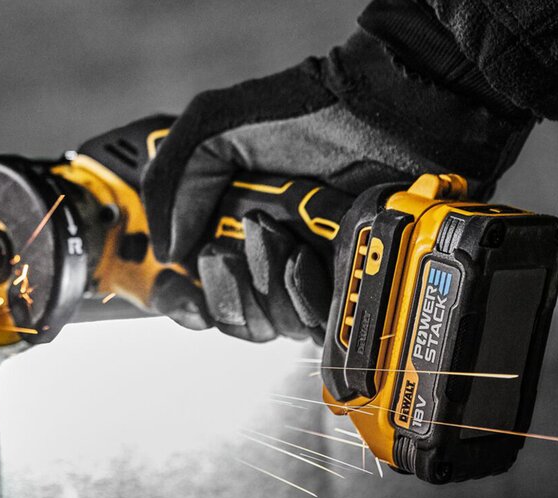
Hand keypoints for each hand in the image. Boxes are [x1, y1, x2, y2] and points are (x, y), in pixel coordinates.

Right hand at [139, 33, 534, 342]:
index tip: (181, 287)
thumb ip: (173, 182)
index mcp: (230, 223)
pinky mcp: (349, 287)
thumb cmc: (310, 112)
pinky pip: (314, 324)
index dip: (180, 298)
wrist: (390, 112)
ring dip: (263, 285)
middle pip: (228, 316)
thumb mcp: (217, 129)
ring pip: (269, 325)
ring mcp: (311, 274)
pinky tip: (304, 257)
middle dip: (223, 289)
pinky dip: (302, 295)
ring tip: (276, 236)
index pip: (191, 288)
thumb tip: (168, 253)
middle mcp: (267, 256)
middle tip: (225, 249)